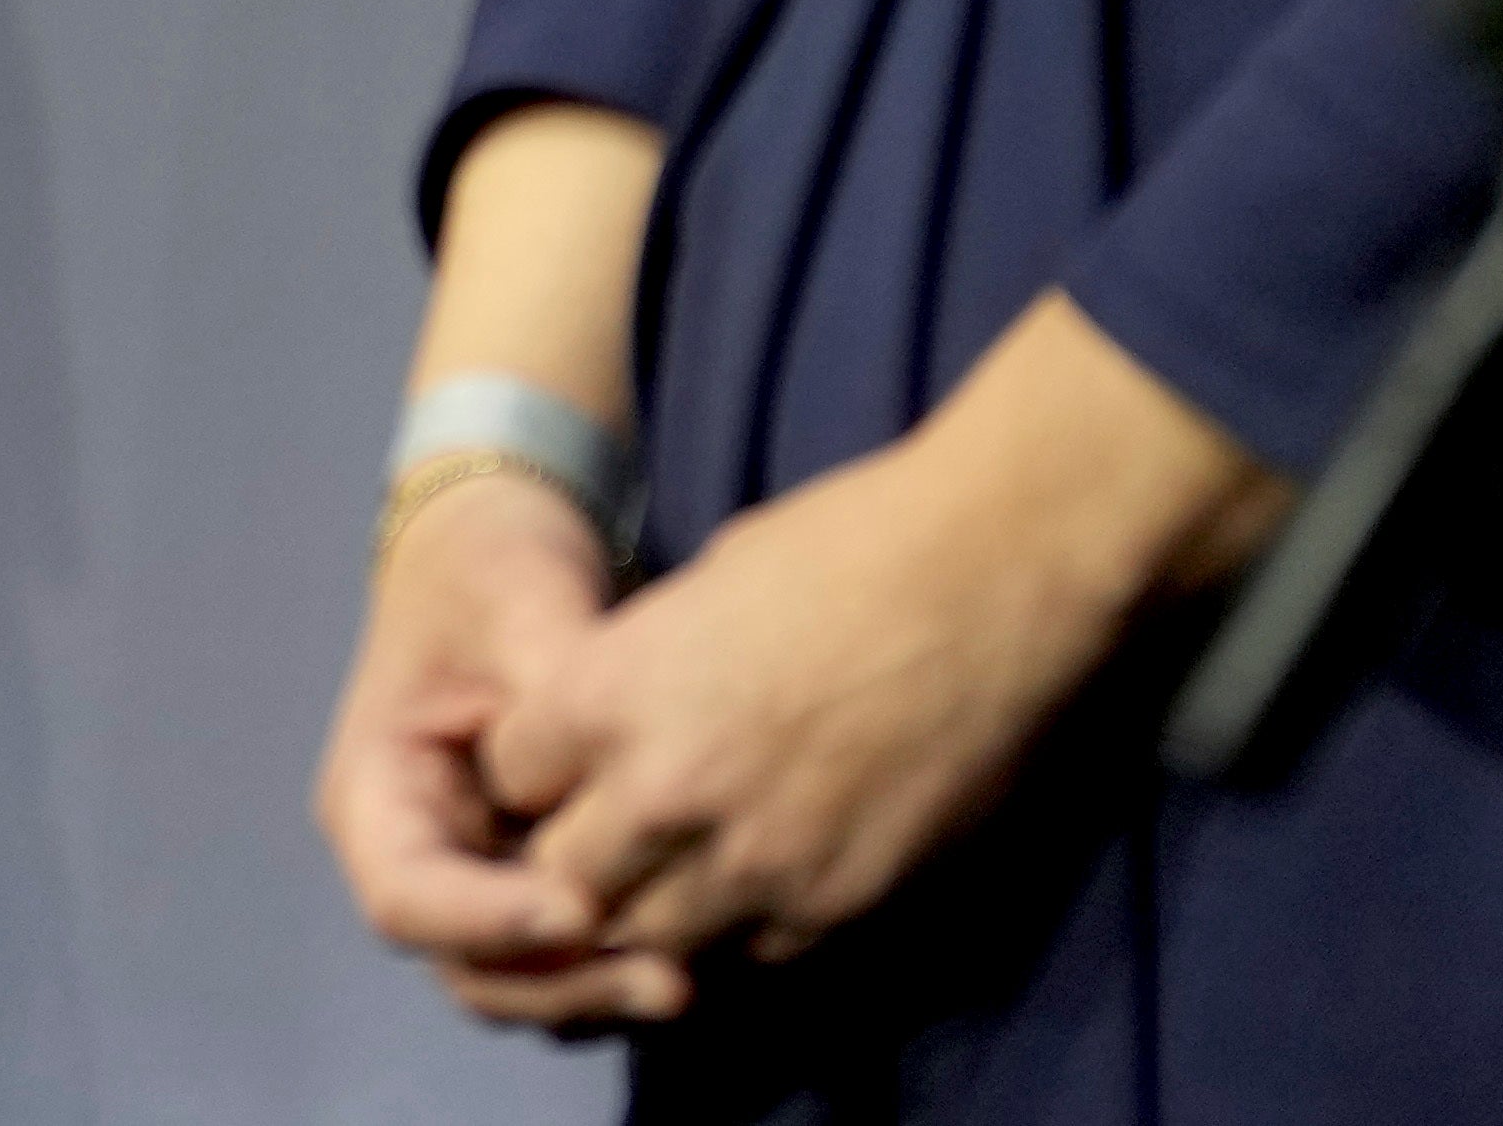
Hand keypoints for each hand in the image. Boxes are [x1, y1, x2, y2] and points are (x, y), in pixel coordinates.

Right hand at [321, 470, 694, 1030]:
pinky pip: (571, 963)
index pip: (407, 895)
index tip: (579, 909)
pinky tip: (700, 950)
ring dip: (598, 994)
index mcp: (377, 793)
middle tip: (666, 980)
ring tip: (688, 980)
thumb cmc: (492, 569)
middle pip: (468, 967)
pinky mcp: (535, 887)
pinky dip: (621, 972)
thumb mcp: (517, 606)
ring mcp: (477, 882)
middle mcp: (417, 858)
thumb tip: (615, 778)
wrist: (505, 552)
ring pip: (522, 984)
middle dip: (561, 984)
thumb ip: (558, 691)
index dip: (488, 920)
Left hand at [479, 297, 1277, 968]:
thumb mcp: (694, 591)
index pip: (509, 779)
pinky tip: (762, 880)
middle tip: (613, 833)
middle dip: (576, 859)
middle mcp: (665, 791)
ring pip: (653, 939)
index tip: (562, 764)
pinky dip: (743, 929)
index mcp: (608, 695)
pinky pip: (755, 953)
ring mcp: (757, 860)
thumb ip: (633, 676)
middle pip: (565, 879)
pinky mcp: (843, 901)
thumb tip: (611, 725)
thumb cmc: (843, 549)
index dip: (532, 771)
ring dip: (656, 909)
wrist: (992, 577)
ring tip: (683, 867)